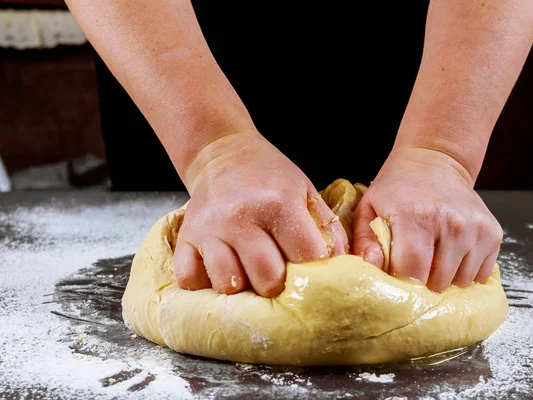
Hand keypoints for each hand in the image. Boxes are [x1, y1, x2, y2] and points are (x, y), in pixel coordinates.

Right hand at [173, 131, 348, 296]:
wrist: (223, 153)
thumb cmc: (269, 176)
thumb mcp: (306, 192)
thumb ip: (328, 229)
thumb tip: (346, 268)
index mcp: (278, 204)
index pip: (307, 258)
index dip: (314, 271)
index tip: (311, 272)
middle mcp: (241, 217)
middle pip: (267, 280)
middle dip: (278, 286)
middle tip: (279, 277)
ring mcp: (210, 229)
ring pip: (228, 285)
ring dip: (242, 287)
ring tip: (248, 274)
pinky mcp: (186, 237)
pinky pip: (190, 279)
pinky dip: (205, 283)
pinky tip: (219, 271)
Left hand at [352, 147, 502, 291]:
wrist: (434, 162)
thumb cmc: (397, 189)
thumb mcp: (369, 208)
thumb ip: (365, 242)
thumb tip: (372, 268)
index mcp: (414, 216)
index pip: (412, 272)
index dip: (402, 283)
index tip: (396, 279)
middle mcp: (450, 222)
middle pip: (438, 281)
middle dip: (423, 284)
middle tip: (413, 269)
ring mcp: (475, 228)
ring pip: (461, 281)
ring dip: (445, 279)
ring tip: (432, 260)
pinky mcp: (492, 233)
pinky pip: (481, 274)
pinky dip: (465, 273)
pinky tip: (451, 257)